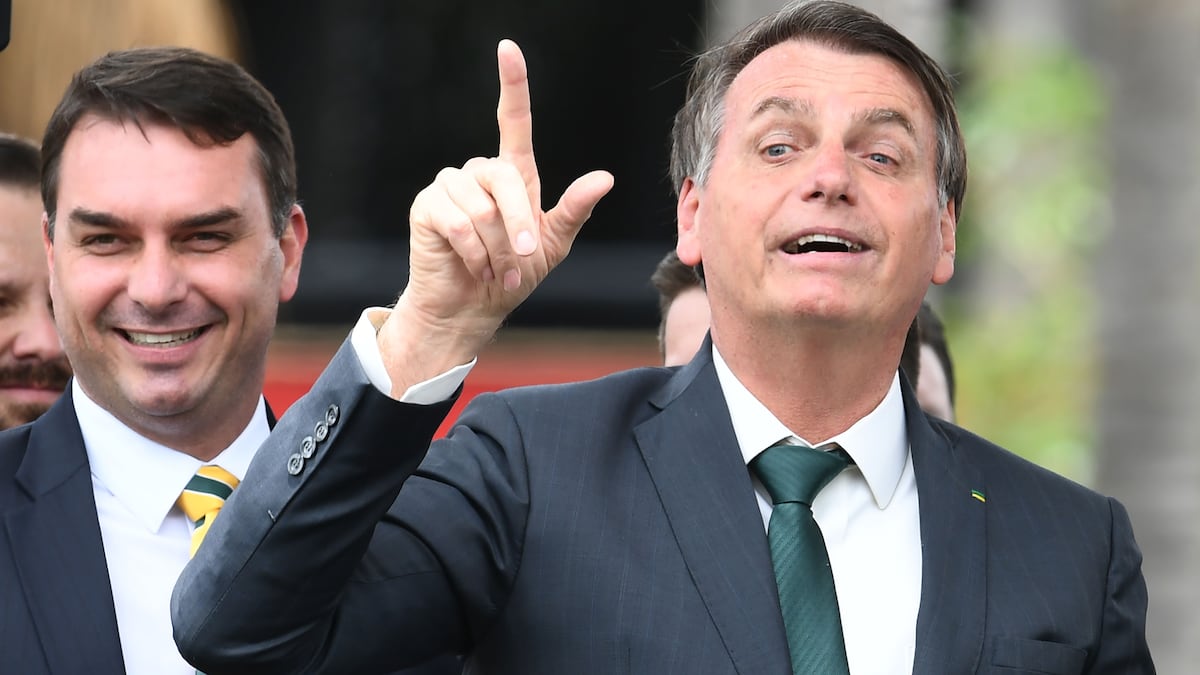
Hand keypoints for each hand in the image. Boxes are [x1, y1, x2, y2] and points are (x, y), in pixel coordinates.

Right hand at [380, 39, 613, 391]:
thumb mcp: (552, 244)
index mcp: (512, 175)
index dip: (512, 84)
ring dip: (497, 247)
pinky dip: (475, 253)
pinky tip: (474, 266)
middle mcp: (478, 173)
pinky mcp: (426, 206)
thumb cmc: (512, 275)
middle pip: (506, 179)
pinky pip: (459, 222)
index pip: (513, 121)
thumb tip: (605, 178)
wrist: (473, 309)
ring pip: (482, 208)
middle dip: (521, 225)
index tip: (508, 49)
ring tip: (497, 269)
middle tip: (526, 260)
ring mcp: (449, 187)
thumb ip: (574, 210)